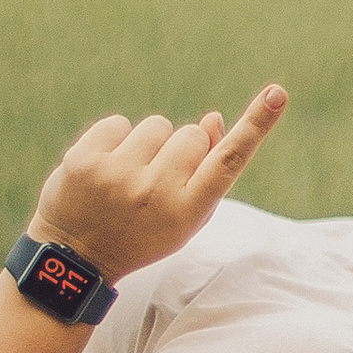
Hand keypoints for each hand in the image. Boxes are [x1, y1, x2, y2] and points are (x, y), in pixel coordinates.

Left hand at [30, 84, 284, 282]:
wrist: (75, 258)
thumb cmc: (141, 232)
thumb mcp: (183, 218)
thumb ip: (206, 173)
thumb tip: (212, 118)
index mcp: (186, 212)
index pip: (227, 161)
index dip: (255, 126)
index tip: (276, 94)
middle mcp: (154, 192)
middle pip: (190, 134)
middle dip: (180, 149)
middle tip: (154, 182)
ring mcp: (116, 175)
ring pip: (155, 125)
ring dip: (146, 145)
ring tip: (127, 178)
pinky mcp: (83, 159)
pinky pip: (118, 123)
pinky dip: (114, 140)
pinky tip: (104, 170)